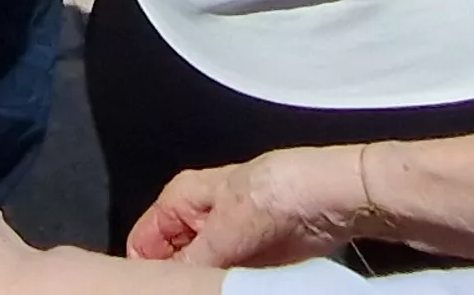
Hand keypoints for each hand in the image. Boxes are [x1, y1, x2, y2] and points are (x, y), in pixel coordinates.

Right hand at [127, 147, 371, 266]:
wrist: (330, 198)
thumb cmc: (278, 188)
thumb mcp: (224, 228)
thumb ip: (190, 260)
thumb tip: (166, 282)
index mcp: (182, 198)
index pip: (143, 241)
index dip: (145, 267)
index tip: (153, 288)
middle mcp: (200, 220)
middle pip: (171, 261)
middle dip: (178, 280)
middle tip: (188, 291)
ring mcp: (226, 242)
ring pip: (201, 275)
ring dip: (207, 285)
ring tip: (218, 287)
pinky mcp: (251, 262)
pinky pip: (229, 283)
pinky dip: (228, 289)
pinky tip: (232, 290)